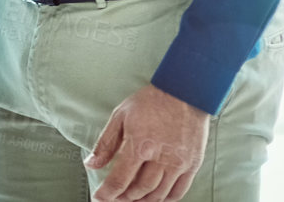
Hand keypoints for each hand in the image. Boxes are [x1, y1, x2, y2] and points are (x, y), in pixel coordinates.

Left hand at [86, 83, 209, 201]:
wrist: (184, 93)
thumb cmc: (150, 102)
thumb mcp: (120, 116)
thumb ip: (105, 143)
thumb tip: (91, 164)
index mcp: (140, 145)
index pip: (121, 179)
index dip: (108, 192)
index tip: (99, 198)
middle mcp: (160, 158)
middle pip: (139, 189)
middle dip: (124, 198)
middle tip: (115, 198)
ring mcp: (178, 164)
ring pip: (158, 194)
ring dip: (143, 201)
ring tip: (132, 199)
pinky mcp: (192, 165)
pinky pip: (178, 191)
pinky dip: (165, 199)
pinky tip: (155, 197)